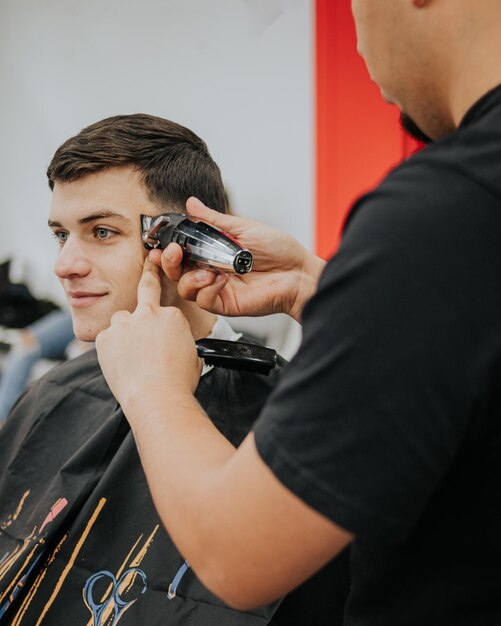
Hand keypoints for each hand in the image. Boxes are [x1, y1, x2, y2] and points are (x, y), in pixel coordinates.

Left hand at [95, 260, 200, 414]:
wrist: (156, 397)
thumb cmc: (177, 382)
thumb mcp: (193, 358)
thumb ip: (181, 344)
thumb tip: (178, 349)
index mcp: (172, 316)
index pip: (167, 313)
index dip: (164, 326)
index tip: (163, 332)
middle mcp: (147, 313)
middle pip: (145, 292)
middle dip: (149, 274)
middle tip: (149, 264)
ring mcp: (124, 323)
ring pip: (121, 321)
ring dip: (124, 333)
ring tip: (130, 357)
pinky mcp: (105, 337)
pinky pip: (107, 339)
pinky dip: (111, 349)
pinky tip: (121, 364)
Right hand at [149, 197, 325, 321]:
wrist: (297, 273)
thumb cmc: (278, 250)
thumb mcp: (242, 228)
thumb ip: (214, 220)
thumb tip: (191, 204)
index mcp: (213, 251)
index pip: (182, 252)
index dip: (168, 248)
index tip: (163, 242)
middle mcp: (211, 270)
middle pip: (176, 271)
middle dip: (169, 262)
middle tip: (175, 252)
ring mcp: (217, 288)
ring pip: (185, 288)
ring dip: (190, 277)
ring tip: (208, 270)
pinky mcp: (225, 304)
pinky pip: (203, 300)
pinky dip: (207, 289)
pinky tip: (221, 280)